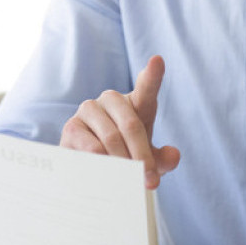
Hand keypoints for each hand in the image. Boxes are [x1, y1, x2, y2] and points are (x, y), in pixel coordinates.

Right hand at [60, 54, 180, 187]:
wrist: (92, 168)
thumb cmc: (126, 156)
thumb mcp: (148, 160)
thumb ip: (163, 159)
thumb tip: (173, 156)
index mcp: (137, 103)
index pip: (147, 87)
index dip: (153, 74)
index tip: (158, 61)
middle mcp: (112, 99)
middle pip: (131, 125)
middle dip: (142, 157)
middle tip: (151, 181)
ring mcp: (89, 109)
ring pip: (111, 138)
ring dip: (122, 164)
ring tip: (128, 183)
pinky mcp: (72, 126)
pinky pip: (91, 148)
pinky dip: (102, 165)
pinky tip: (105, 176)